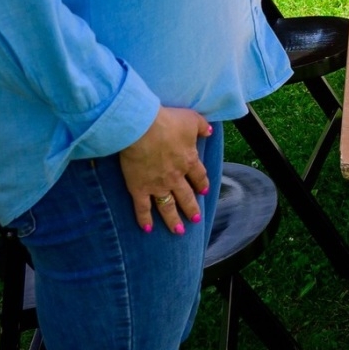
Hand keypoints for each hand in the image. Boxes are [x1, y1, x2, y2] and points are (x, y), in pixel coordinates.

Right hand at [119, 107, 212, 233]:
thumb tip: (210, 131)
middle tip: (195, 220)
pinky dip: (144, 219)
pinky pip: (142, 208)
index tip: (204, 191)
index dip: (202, 184)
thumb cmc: (168, 121)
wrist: (142, 128)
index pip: (199, 176)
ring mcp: (157, 185)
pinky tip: (147, 229)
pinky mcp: (139, 188)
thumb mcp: (192, 119)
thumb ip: (202, 127)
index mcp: (189, 160)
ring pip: (167, 206)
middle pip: (186, 196)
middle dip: (191, 208)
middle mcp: (175, 177)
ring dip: (173, 219)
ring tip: (178, 231)